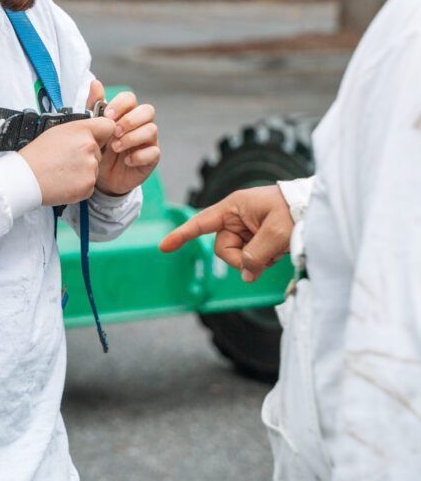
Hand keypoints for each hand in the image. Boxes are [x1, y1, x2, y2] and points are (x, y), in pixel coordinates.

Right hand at [19, 115, 115, 206]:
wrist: (26, 178)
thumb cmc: (37, 155)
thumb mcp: (57, 131)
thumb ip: (79, 130)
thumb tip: (92, 133)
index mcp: (82, 131)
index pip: (108, 126)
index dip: (103, 132)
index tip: (98, 137)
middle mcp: (89, 148)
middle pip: (98, 150)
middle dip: (86, 155)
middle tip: (66, 158)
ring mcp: (90, 168)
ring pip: (93, 168)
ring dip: (82, 170)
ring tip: (62, 170)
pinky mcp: (88, 186)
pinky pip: (89, 183)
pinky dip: (79, 184)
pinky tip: (64, 181)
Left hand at [87, 80, 159, 197]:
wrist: (100, 177)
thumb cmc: (99, 149)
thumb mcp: (93, 128)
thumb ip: (94, 106)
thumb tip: (95, 82)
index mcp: (125, 113)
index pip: (130, 98)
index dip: (120, 105)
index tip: (107, 115)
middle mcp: (140, 124)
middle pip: (147, 110)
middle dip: (130, 120)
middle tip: (114, 131)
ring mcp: (148, 140)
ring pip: (152, 130)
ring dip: (132, 138)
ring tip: (115, 147)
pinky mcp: (151, 158)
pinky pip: (154, 152)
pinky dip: (139, 156)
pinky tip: (126, 160)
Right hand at [158, 185, 292, 282]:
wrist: (316, 208)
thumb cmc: (295, 210)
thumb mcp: (276, 233)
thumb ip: (256, 255)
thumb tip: (246, 274)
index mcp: (235, 206)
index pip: (202, 222)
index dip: (182, 235)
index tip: (164, 247)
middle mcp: (237, 217)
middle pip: (223, 247)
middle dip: (241, 258)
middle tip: (264, 258)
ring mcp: (247, 228)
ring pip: (238, 255)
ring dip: (256, 260)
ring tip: (276, 251)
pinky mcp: (257, 237)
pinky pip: (251, 257)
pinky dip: (263, 259)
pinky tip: (277, 252)